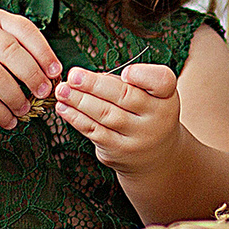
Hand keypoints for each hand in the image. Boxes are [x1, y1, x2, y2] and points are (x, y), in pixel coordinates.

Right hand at [0, 9, 60, 127]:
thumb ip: (22, 53)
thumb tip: (53, 77)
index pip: (24, 30)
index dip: (44, 52)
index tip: (55, 73)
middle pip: (10, 52)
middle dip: (32, 75)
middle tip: (43, 93)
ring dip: (16, 97)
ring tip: (25, 109)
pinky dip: (0, 113)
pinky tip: (9, 120)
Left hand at [54, 62, 183, 174]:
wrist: (156, 156)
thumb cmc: (148, 115)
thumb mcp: (153, 97)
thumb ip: (130, 84)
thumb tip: (87, 77)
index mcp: (166, 97)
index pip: (161, 81)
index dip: (142, 75)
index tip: (125, 72)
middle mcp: (157, 118)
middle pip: (124, 97)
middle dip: (94, 85)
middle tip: (73, 76)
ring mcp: (138, 137)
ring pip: (105, 114)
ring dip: (79, 101)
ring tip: (62, 90)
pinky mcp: (119, 151)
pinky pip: (94, 131)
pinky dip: (76, 118)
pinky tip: (64, 108)